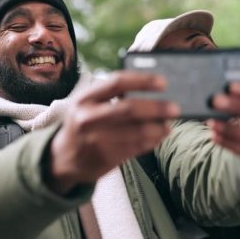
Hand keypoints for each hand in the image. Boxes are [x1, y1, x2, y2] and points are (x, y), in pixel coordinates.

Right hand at [48, 71, 180, 193]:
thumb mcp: (88, 105)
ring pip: (137, 131)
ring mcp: (96, 139)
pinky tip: (159, 136)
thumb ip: (111, 95)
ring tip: (169, 125)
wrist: (64, 158)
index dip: (143, 80)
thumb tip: (151, 88)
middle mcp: (87, 117)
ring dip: (159, 128)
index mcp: (84, 98)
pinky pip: (136, 147)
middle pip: (130, 108)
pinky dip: (152, 141)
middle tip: (175, 108)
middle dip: (157, 107)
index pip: (117, 82)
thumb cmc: (84, 125)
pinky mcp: (105, 157)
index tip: (163, 82)